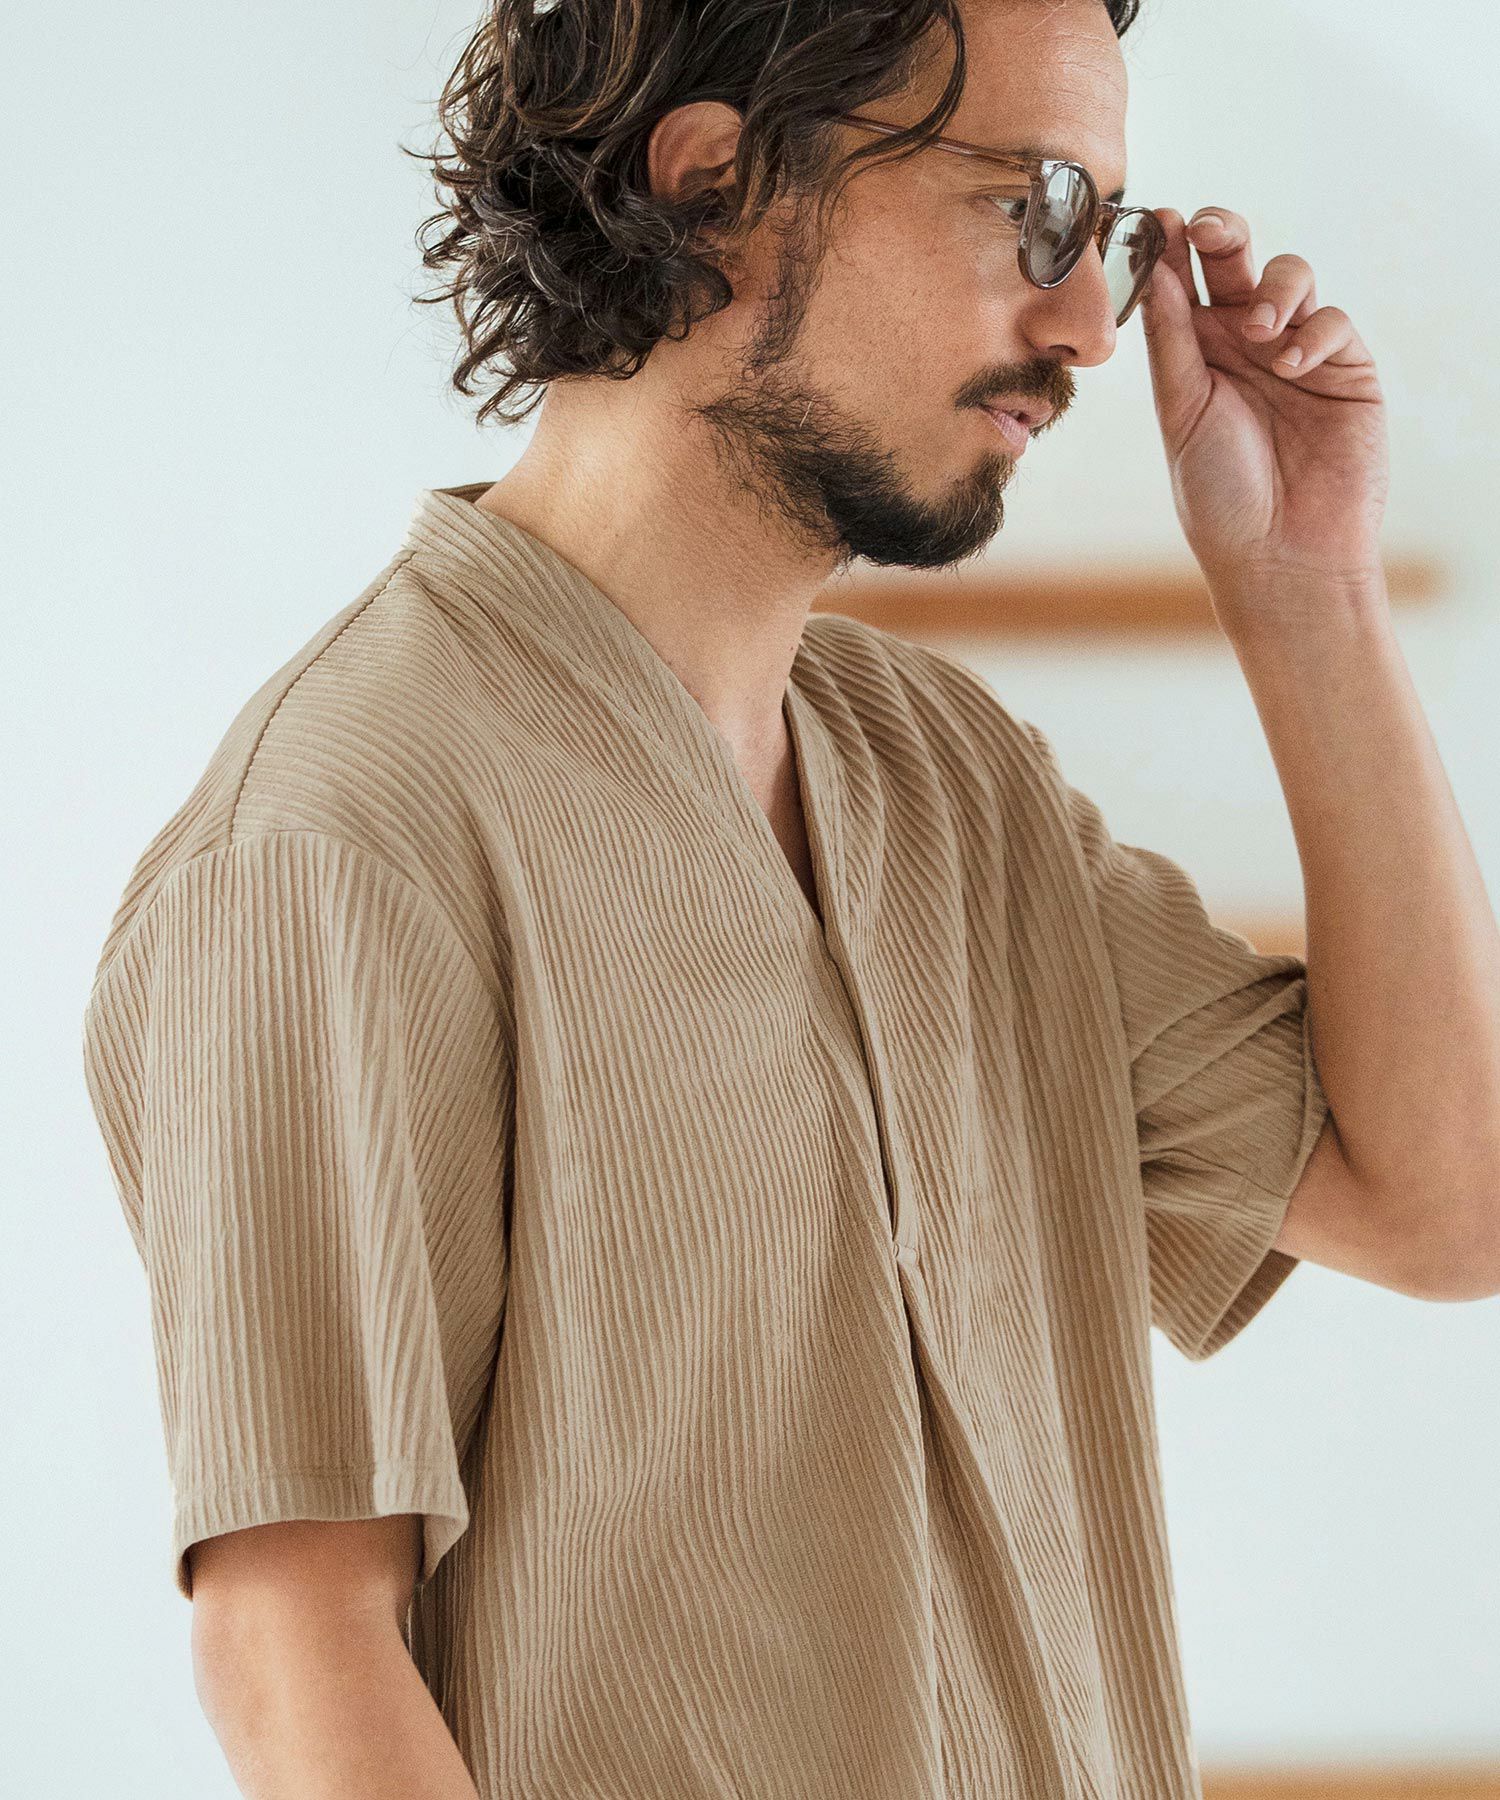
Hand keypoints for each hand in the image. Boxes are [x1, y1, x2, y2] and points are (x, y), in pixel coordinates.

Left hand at [1140, 205, 1389, 618]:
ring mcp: (1296, 350)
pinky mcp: (1344, 368)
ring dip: (1272, 288)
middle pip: (1235, 262)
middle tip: (1206, 228)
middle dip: (1222, 234)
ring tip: (1259, 329)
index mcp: (1194, 353)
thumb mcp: (1182, 413)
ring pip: (1289, 276)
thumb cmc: (1219, 495)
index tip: (1153, 219)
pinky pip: (1330, 321)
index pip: (1181, 282)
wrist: (1281, 555)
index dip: (1169, 247)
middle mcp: (1244, 343)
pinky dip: (1313, 331)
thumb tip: (1155, 270)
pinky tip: (1292, 364)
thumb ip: (1172, 343)